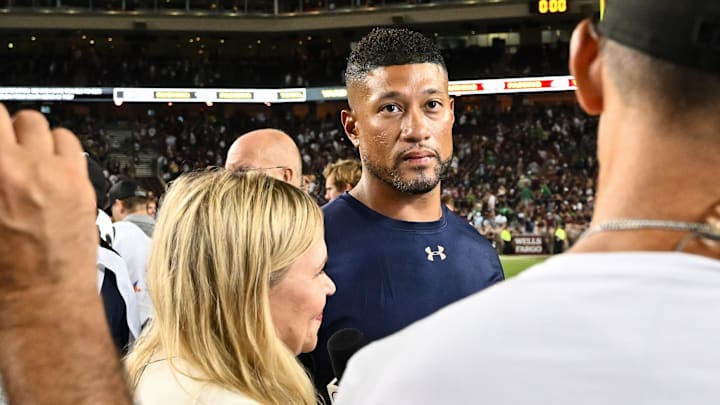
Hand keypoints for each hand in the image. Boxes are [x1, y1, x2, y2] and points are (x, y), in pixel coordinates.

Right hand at [0, 105, 96, 301]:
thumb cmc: (4, 273)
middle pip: (9, 117)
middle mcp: (19, 169)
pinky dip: (59, 150)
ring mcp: (54, 174)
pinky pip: (71, 145)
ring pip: (41, 125)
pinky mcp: (81, 184)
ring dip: (31, 137)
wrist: (41, 299)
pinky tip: (51, 166)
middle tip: (3, 148)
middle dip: (3, 130)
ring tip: (26, 156)